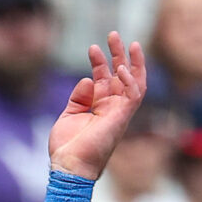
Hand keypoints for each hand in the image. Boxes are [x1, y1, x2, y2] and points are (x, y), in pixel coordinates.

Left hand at [45, 32, 147, 181]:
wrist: (69, 166)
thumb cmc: (67, 147)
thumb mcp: (69, 116)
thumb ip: (78, 97)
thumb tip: (87, 78)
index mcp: (99, 106)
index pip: (104, 78)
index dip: (99, 62)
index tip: (93, 48)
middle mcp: (112, 107)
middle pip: (121, 74)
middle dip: (118, 54)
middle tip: (114, 35)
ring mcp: (119, 111)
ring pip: (133, 81)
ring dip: (131, 61)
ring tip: (125, 42)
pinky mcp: (122, 117)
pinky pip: (134, 95)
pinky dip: (130, 81)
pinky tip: (120, 69)